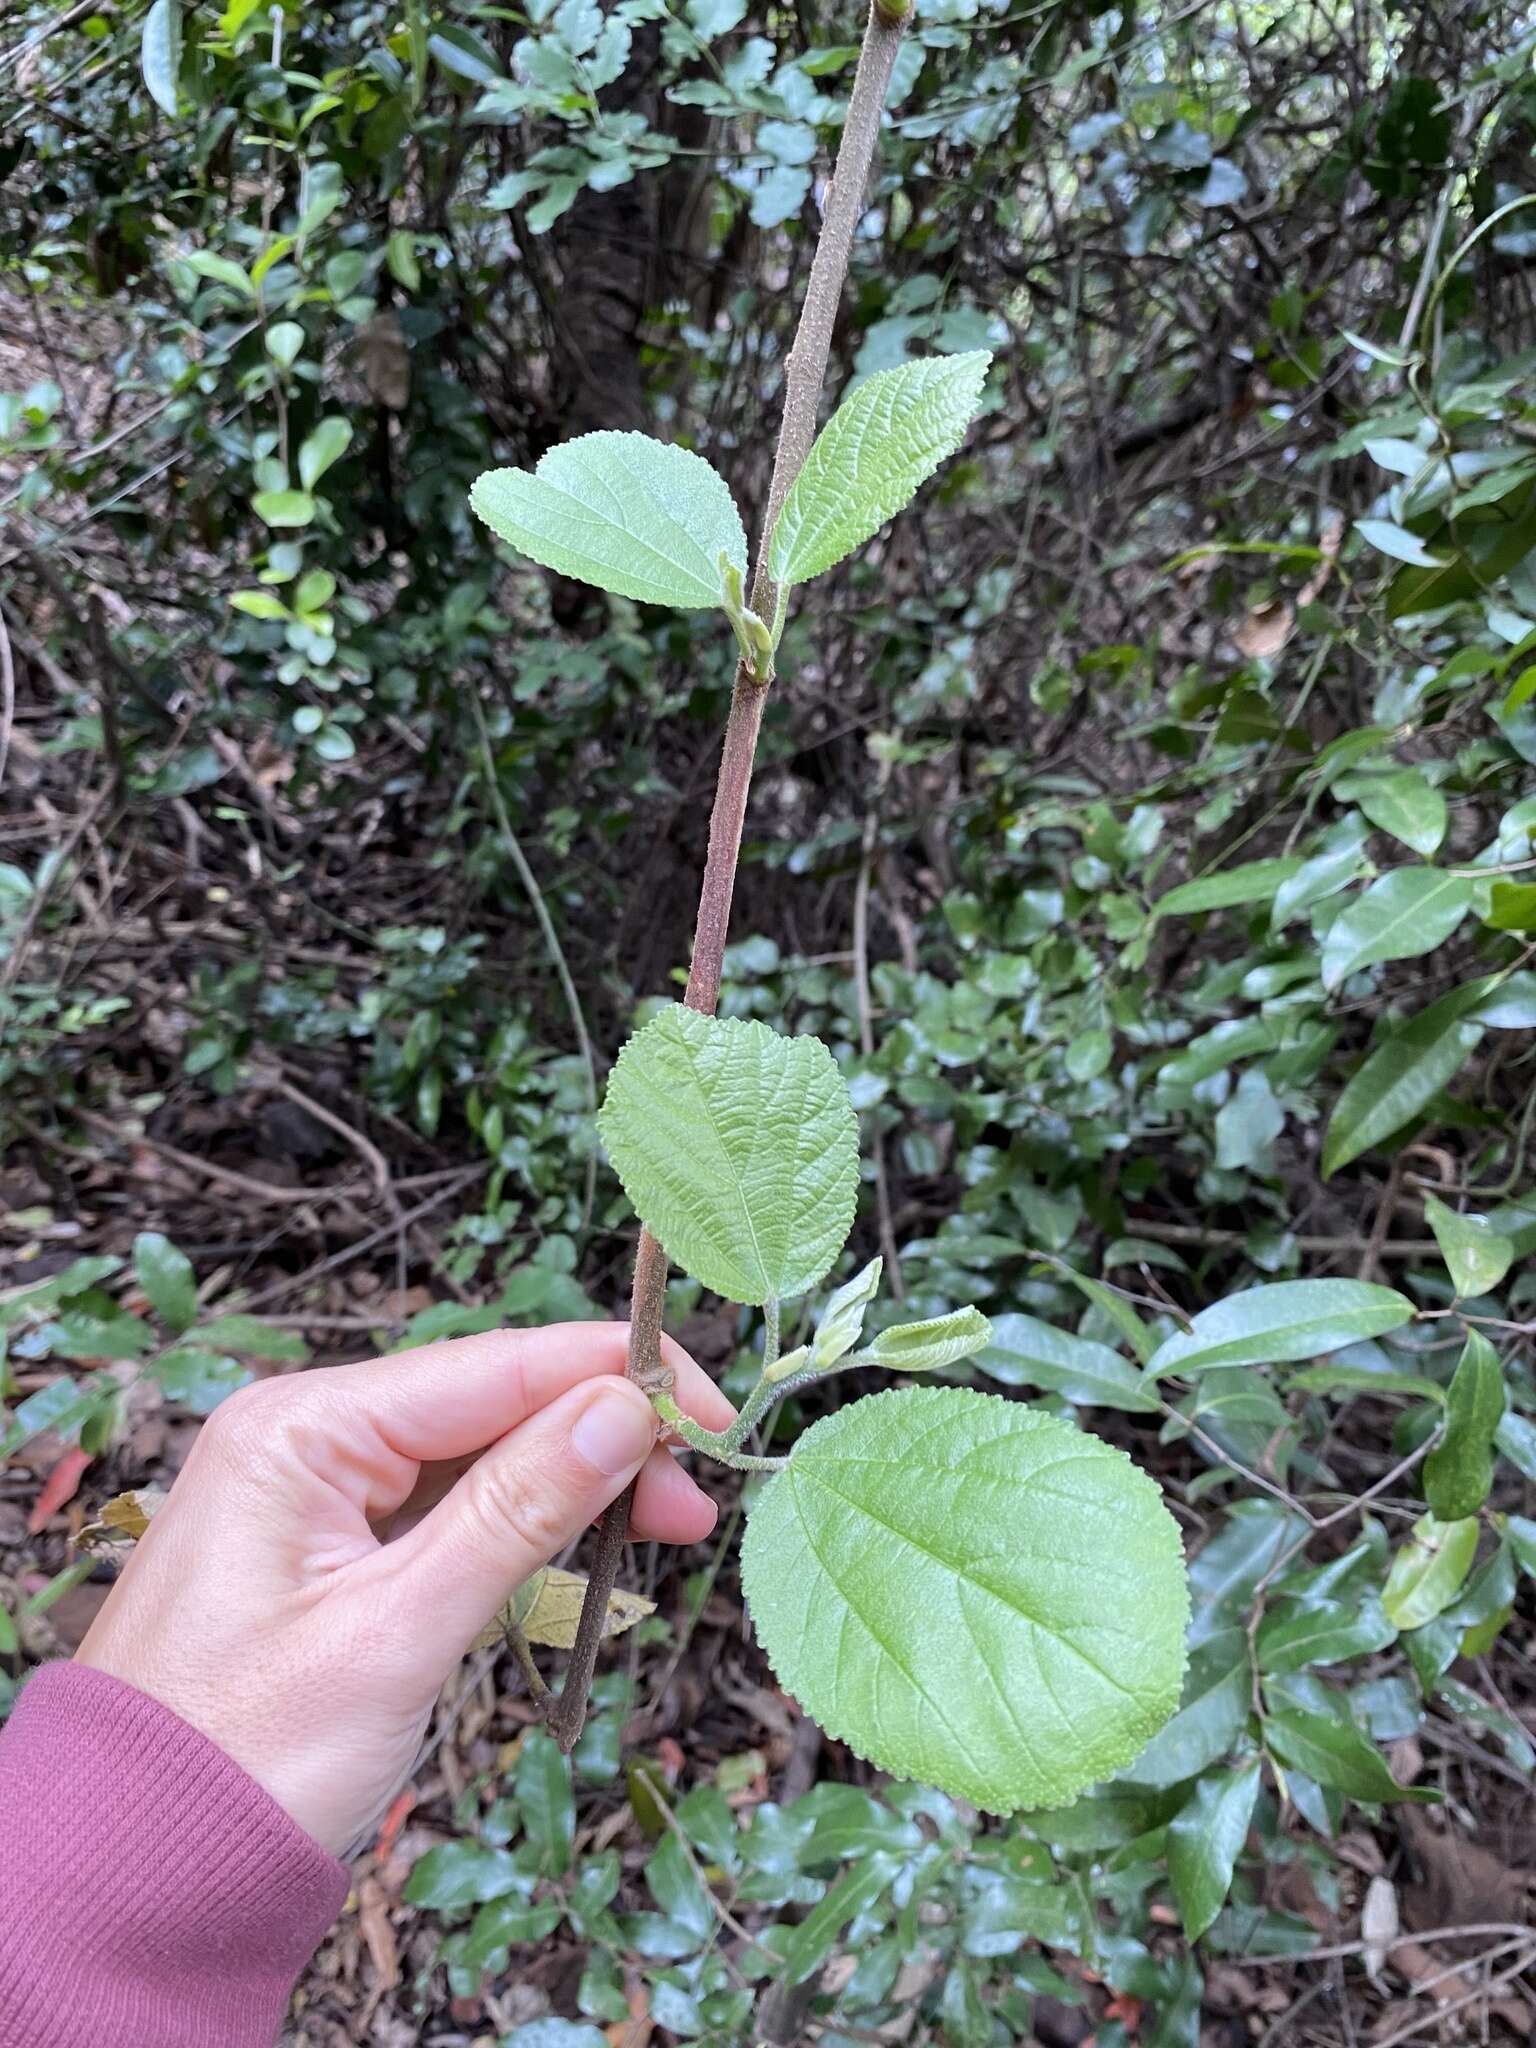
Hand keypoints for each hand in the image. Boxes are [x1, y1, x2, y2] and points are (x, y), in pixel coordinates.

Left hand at [77, 1324, 731, 1855]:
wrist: (135, 1877)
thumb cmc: (245, 1759)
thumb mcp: (398, 1632)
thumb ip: (518, 1510)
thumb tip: (624, 1409)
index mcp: (301, 1428)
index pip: (493, 1365)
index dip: (613, 1376)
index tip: (715, 1413)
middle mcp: (307, 1436)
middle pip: (493, 1403)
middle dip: (602, 1439)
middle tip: (699, 1502)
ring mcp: (317, 1492)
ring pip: (481, 1457)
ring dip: (574, 1485)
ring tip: (669, 1527)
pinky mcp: (332, 1549)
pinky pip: (448, 1509)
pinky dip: (524, 1526)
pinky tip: (588, 1544)